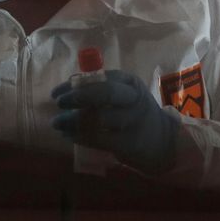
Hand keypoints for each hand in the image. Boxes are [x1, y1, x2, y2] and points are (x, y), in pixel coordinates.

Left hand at [51, 69, 179, 174]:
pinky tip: (69, 135)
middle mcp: (134, 99)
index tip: (56, 93)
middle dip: (77, 97)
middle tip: (59, 104)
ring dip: (72, 121)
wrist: (163, 142)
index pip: (100, 78)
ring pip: (99, 119)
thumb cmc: (133, 115)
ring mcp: (133, 121)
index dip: (74, 84)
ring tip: (57, 123)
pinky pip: (100, 139)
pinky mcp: (130, 143)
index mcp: (130, 82)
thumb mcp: (123, 96)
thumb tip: (65, 90)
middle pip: (105, 93)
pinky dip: (80, 136)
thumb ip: (99, 90)